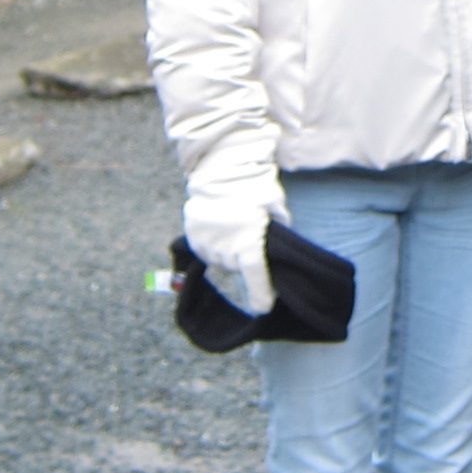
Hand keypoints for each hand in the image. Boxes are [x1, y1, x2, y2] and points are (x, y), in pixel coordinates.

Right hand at [183, 151, 286, 314]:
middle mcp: (225, 246)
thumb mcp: (275, 206)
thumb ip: (278, 229)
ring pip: (220, 260)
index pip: (255, 276)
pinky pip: (205, 250)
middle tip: (250, 237)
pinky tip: (220, 229)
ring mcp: (206, 241)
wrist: (221, 165)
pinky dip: (214, 245)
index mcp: (248, 241)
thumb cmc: (255, 185)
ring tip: (234, 228)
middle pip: (236, 266)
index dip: (261, 293)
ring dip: (228, 251)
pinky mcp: (192, 234)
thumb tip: (278, 248)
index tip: (264, 307)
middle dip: (245, 258)